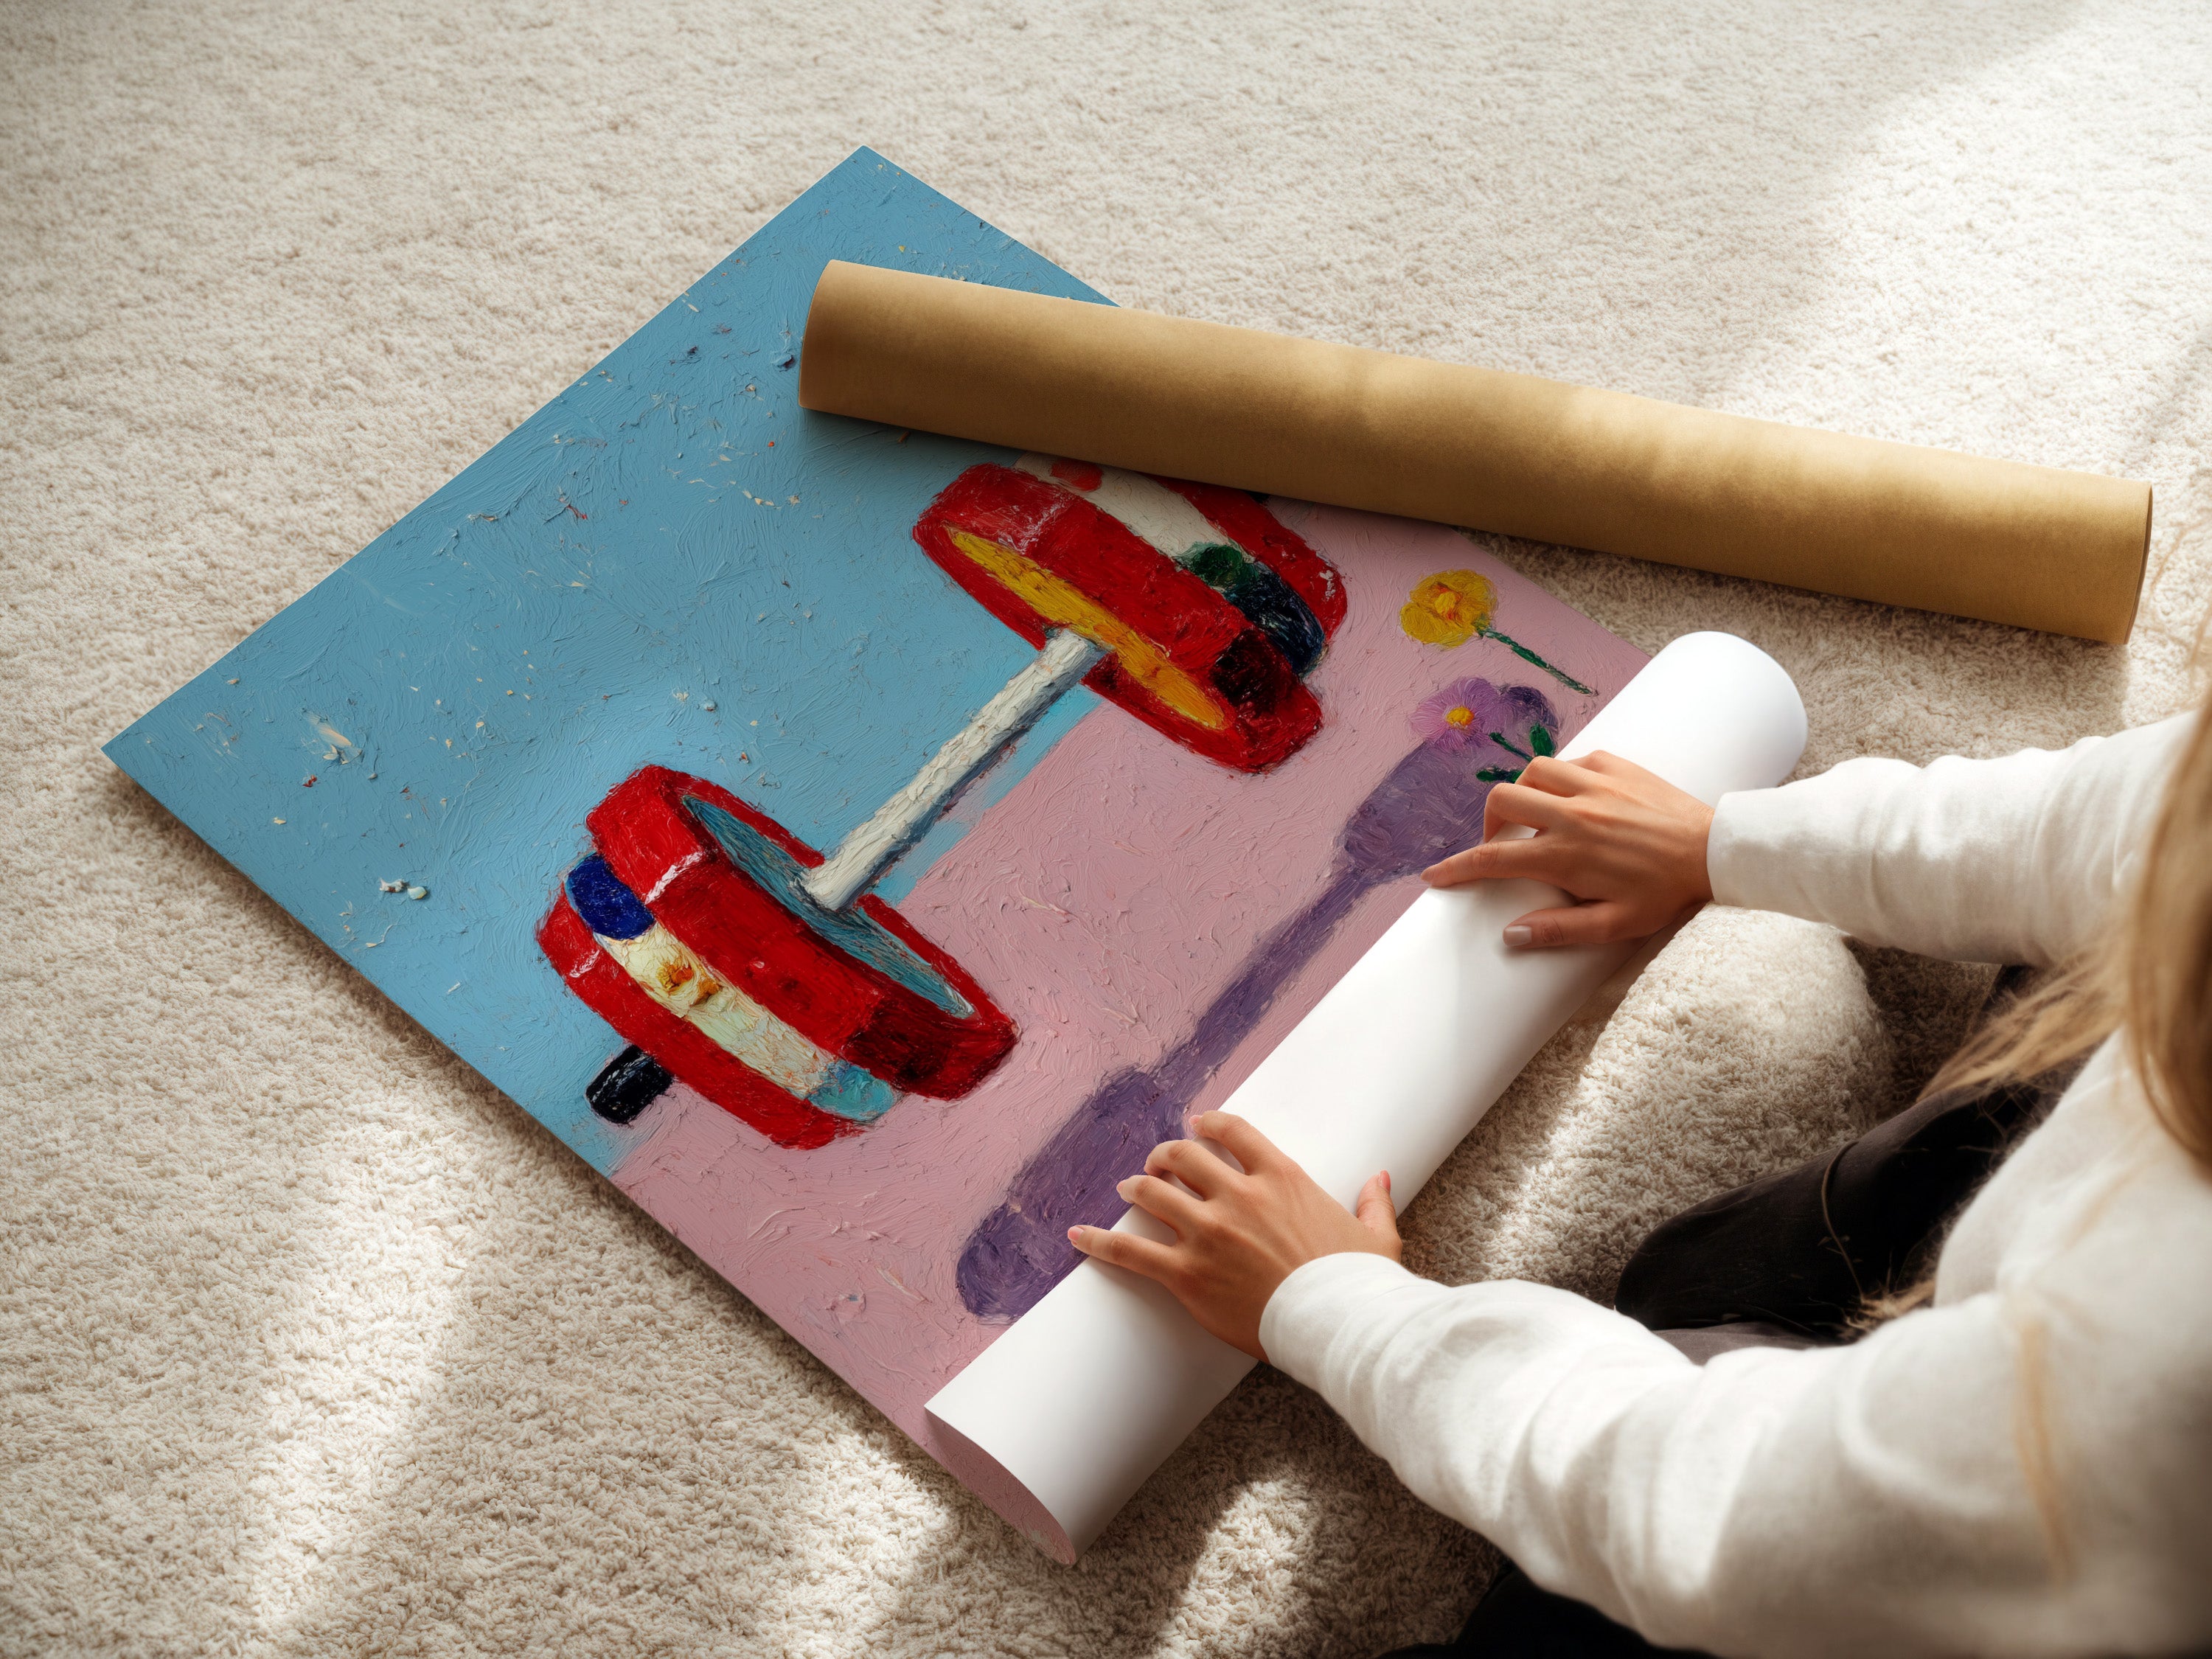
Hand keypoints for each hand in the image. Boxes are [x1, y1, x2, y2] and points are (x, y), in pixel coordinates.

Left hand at [1066, 1110, 1399, 1360]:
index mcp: (1282, 1178)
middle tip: (1157, 1162)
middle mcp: (1239, 1196)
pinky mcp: (1187, 1274)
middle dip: (1165, 1155)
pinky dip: (1099, 1241)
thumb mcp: (1375, 1236)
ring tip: (1128, 1188)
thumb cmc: (1359, 1284)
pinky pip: (1131, 1251)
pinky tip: (1077, 1235)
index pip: (1232, 1132)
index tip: (1196, 1125)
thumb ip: (1373, 1202)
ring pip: (1153, 1193)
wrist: (1339, 1326)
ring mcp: (1208, 1233)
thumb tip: (1380, 1178)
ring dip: (1136, 1187)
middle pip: (1183, 1156)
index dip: (1207, 1124)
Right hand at [1421, 751, 1713, 948]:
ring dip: (1524, 794)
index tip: (1435, 876)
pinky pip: (1571, 761)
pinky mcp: (1615, 764)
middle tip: (1502, 845)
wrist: (1715, 851)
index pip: (1493, 859)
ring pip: (1532, 772)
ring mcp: (1593, 784)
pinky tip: (1575, 797)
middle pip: (1502, 801)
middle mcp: (1572, 813)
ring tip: (1536, 817)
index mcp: (1566, 855)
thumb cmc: (1666, 893)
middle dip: (1488, 823)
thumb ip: (1559, 930)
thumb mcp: (1615, 924)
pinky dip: (1561, 777)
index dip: (1457, 868)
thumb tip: (1510, 934)